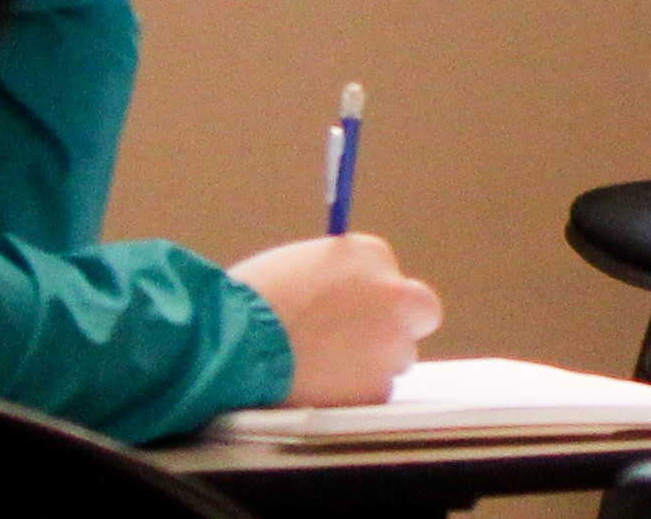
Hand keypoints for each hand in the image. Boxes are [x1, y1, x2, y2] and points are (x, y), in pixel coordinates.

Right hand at [232, 236, 442, 406]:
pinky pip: (375, 393)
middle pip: (417, 312)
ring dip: (371, 364)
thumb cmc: (249, 303)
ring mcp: (391, 342)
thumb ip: (335, 278)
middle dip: (396, 328)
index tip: (351, 316)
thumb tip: (344, 294)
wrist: (233, 343)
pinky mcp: (378, 387)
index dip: (371, 301)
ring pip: (397, 357)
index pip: (390, 277)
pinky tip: (319, 390)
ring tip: (321, 370)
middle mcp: (392, 293)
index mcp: (370, 254)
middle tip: (360, 346)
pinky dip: (354, 396)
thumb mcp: (298, 267)